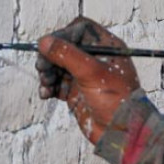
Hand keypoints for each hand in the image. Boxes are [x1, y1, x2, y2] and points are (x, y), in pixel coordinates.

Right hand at [36, 17, 140, 144]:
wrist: (121, 133)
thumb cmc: (116, 100)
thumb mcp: (92, 73)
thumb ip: (67, 54)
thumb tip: (44, 41)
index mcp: (106, 47)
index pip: (79, 29)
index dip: (63, 35)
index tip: (50, 46)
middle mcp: (94, 58)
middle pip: (64, 46)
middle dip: (50, 56)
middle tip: (42, 67)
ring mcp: (84, 75)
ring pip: (57, 65)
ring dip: (46, 72)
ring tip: (45, 84)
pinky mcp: (75, 91)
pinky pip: (55, 83)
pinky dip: (48, 87)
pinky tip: (46, 94)